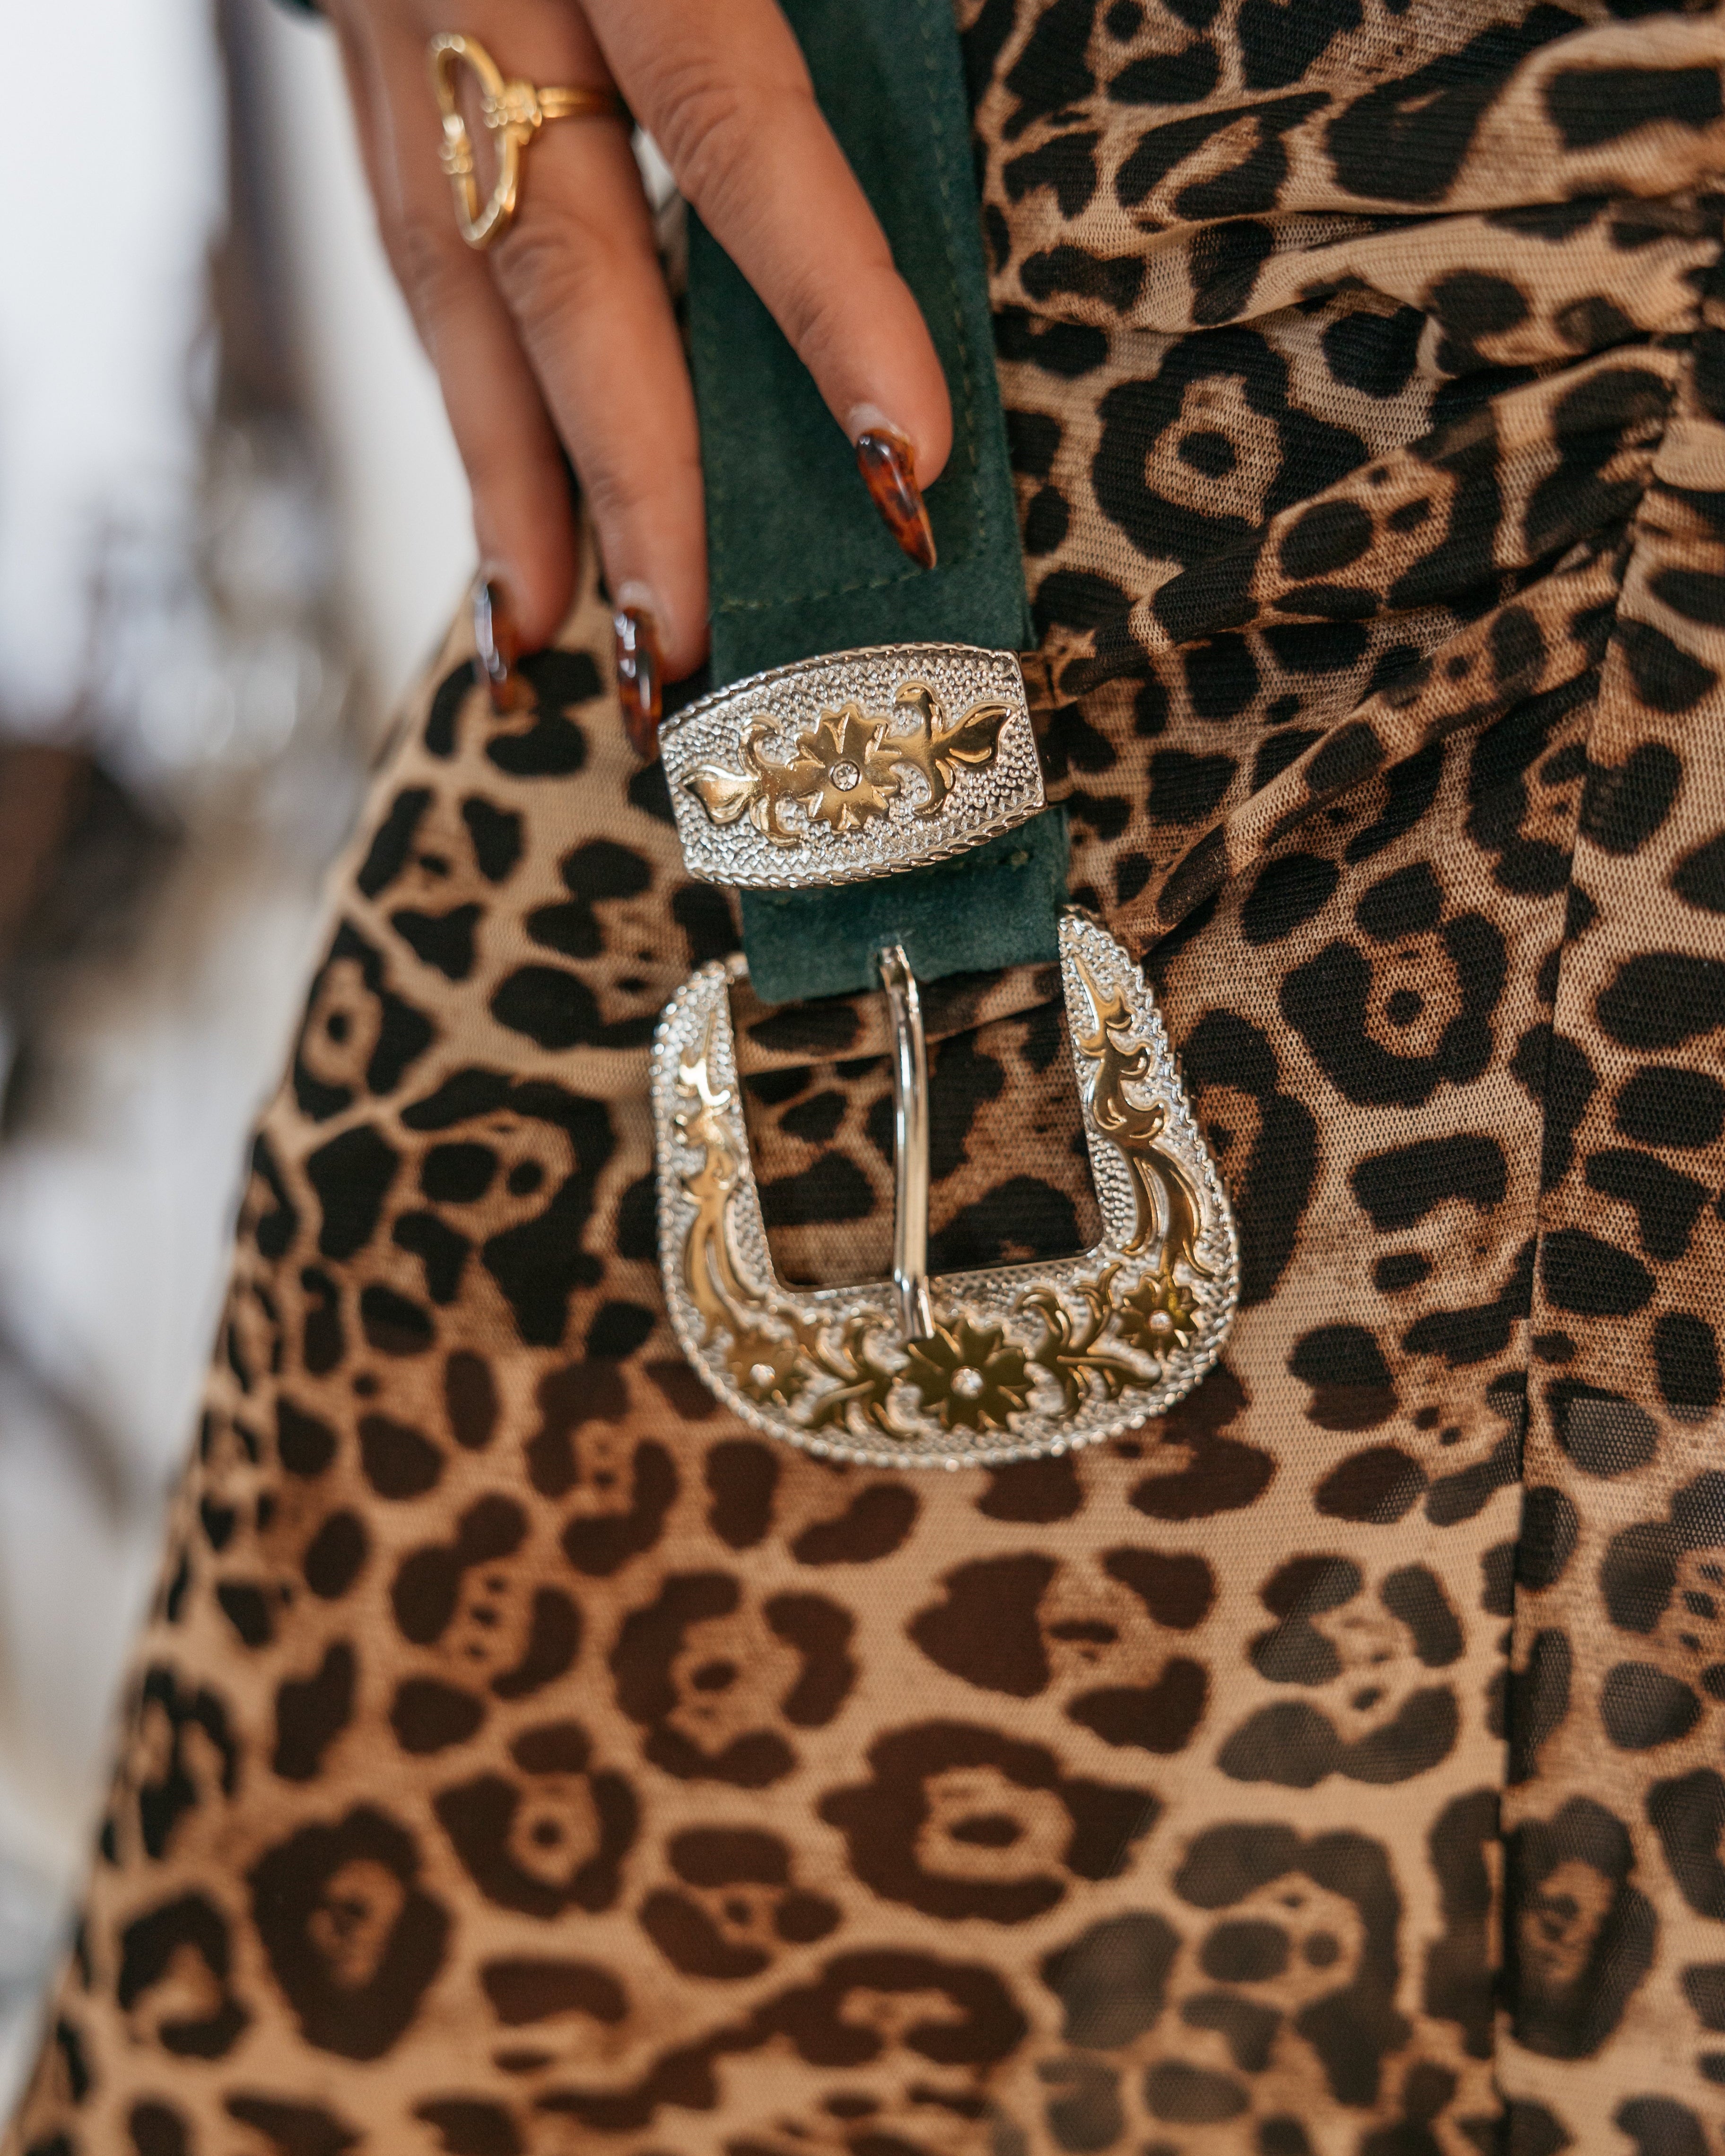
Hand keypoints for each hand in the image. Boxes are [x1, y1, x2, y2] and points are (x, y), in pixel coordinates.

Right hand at [324, 0, 950, 745]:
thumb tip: (933, 119)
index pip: (738, 116)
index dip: (824, 298)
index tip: (906, 460)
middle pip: (571, 258)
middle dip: (638, 472)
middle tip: (695, 648)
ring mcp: (397, 25)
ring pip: (460, 289)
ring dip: (521, 494)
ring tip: (575, 654)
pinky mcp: (354, 58)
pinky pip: (410, 256)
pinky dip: (466, 414)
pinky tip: (510, 550)